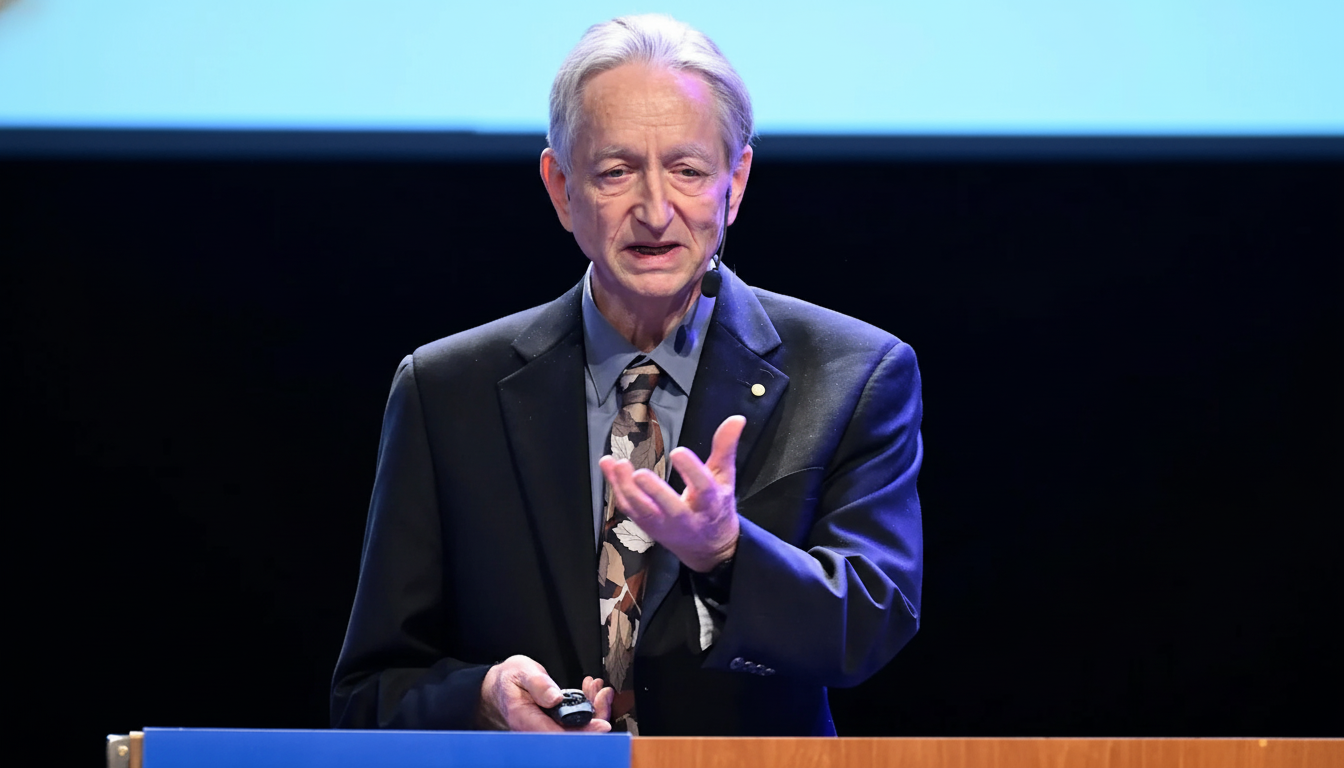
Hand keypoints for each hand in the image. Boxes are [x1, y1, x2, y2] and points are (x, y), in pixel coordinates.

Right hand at [477, 655, 612, 731]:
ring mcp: (547, 728)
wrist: (503, 685)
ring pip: (578, 728)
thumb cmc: (510, 679)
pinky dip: (589, 705)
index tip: (602, 724)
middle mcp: (537, 730)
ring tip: (599, 688)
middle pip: (573, 734)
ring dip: (594, 708)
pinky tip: (591, 690)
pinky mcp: (556, 723)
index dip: (583, 732)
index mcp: (525, 720)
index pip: (558, 735)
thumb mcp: (521, 672)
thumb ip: (538, 684)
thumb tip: (555, 698)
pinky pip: (576, 721)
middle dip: (595, 715)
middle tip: (604, 694)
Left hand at [599, 415, 743, 572]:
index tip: (678, 452)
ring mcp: (664, 525)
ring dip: (628, 489)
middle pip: (670, 508)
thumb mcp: (725, 477)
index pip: (703, 487)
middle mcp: (687, 518)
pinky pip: (629, 508)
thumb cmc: (716, 507)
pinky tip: (608, 465)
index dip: (691, 471)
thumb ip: (726, 448)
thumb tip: (737, 419)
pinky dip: (617, 487)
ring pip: (644, 512)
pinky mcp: (647, 525)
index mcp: (710, 504)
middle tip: (640, 474)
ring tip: (618, 464)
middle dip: (655, 492)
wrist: (708, 547)